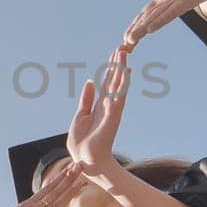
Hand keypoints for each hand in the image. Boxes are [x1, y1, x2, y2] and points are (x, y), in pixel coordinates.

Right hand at [0, 160, 82, 206]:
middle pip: (53, 192)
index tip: (71, 167)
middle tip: (79, 166)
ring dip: (68, 194)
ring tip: (80, 184)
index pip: (47, 188)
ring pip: (55, 205)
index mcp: (29, 204)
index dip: (60, 177)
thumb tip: (40, 202)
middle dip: (67, 179)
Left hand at [66, 48, 129, 171]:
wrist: (85, 159)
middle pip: (114, 80)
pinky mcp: (112, 116)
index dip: (111, 68)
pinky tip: (126, 72)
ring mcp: (112, 110)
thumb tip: (90, 81)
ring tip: (123, 53)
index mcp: (100, 105)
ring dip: (120, 68)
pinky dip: (122, 84)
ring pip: (118, 85)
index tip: (115, 53)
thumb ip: (86, 98)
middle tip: (122, 47)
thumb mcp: (81, 115)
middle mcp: (108, 105)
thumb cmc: (83, 141)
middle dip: (117, 64)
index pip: (107, 82)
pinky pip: (119, 97)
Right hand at [122, 0, 206, 47]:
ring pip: (155, 18)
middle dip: (135, 32)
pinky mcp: (186, 2)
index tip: (124, 39)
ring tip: (130, 41)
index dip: (134, 25)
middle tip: (123, 48)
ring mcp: (177, 4)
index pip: (144, 14)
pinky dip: (160, 21)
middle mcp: (168, 4)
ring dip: (142, 30)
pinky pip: (171, 13)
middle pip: (147, 20)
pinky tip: (150, 29)